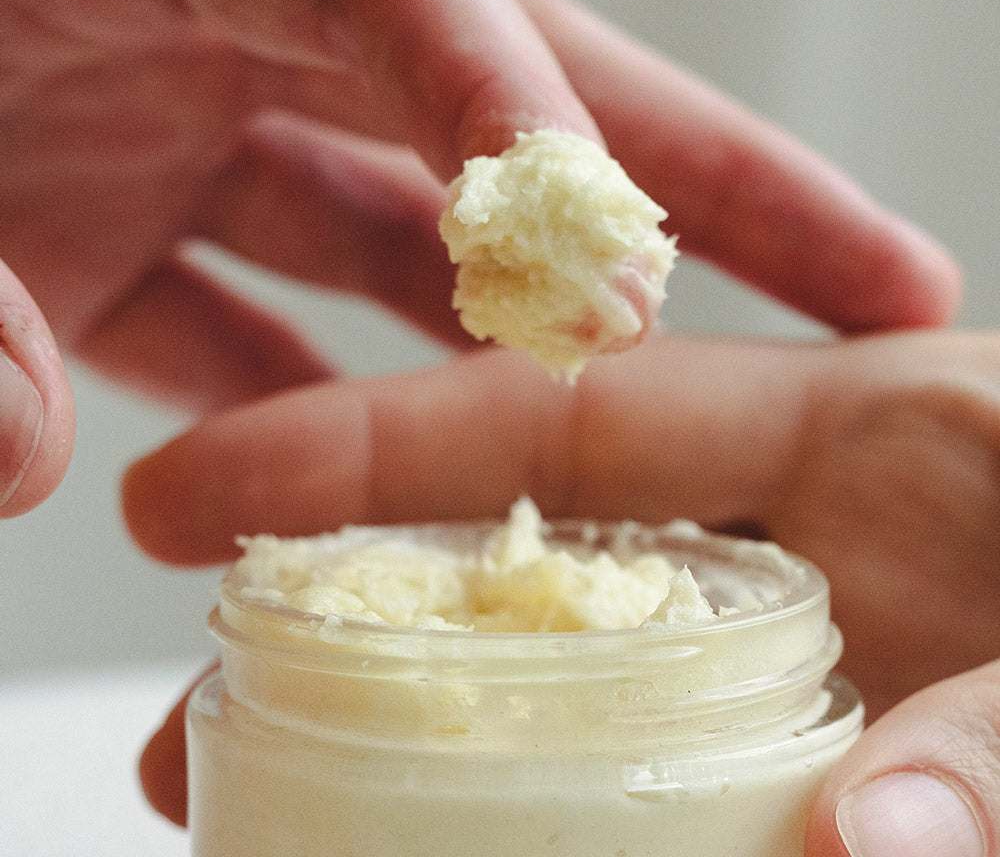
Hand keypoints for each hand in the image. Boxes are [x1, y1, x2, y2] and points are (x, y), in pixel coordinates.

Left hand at [1, 0, 959, 517]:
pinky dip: (337, 412)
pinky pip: (280, 325)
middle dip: (683, 191)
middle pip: (503, 91)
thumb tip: (35, 454)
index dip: (511, 103)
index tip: (612, 259)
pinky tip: (397, 497)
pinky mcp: (139, 226)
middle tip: (865, 276)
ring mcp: (187, 125)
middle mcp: (205, 13)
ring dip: (524, 341)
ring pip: (413, 234)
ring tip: (677, 419)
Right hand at [125, 330, 999, 849]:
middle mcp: (795, 553)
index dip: (358, 444)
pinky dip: (551, 833)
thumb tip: (861, 838)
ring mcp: (794, 676)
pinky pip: (645, 805)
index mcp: (851, 436)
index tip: (192, 489)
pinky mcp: (805, 774)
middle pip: (523, 570)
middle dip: (345, 631)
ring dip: (427, 770)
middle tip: (194, 721)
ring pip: (568, 711)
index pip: (552, 414)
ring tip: (264, 821)